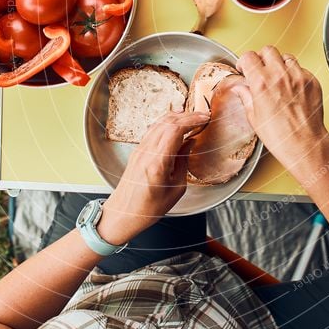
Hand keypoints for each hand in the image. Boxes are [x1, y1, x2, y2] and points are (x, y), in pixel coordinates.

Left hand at [98, 109, 208, 244]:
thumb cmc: (149, 208)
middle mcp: (146, 152)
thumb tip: (189, 143)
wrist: (123, 213)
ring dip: (177, 117)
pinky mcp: (137, 150)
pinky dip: (166, 122)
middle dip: (187, 116)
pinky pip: (153, 129)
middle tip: (202, 116)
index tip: (204, 118)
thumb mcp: (176, 189)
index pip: (175, 130)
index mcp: (158, 163)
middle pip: (168, 123)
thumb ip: (183, 163)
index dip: (191, 120)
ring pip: (159, 123)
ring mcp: (140, 149)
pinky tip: (175, 122)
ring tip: (191, 116)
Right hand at [233, 46, 328, 175]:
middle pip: (268, 50)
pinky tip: (291, 87)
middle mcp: (279, 75)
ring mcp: (298, 76)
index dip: (244, 61)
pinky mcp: (311, 81)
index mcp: (261, 83)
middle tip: (260, 69)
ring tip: (277, 77)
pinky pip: (301, 69)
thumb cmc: (280, 136)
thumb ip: (246, 97)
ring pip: (286, 57)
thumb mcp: (254, 117)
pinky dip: (294, 74)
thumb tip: (240, 88)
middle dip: (261, 58)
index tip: (245, 67)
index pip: (249, 56)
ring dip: (279, 64)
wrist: (304, 145)